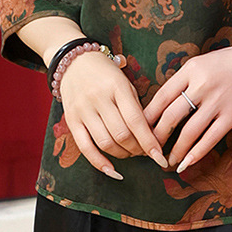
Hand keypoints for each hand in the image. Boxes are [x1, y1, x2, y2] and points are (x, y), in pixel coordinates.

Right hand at [58, 52, 168, 180]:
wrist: (74, 60)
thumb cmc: (106, 73)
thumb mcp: (125, 82)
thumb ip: (135, 107)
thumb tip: (149, 137)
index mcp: (117, 86)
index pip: (136, 120)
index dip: (149, 141)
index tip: (160, 157)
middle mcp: (99, 98)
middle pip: (122, 134)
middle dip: (138, 149)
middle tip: (146, 152)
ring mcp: (83, 109)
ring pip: (106, 142)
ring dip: (123, 154)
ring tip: (131, 153)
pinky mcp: (71, 119)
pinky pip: (85, 147)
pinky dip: (99, 162)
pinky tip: (112, 170)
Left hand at [143, 36, 231, 173]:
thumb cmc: (231, 61)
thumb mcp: (203, 62)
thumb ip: (185, 80)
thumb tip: (164, 103)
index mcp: (190, 69)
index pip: (161, 97)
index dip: (148, 117)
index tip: (138, 130)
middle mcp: (201, 85)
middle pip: (171, 117)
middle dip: (157, 137)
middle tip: (149, 151)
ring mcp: (218, 101)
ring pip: (189, 132)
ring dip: (176, 150)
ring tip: (168, 161)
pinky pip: (210, 138)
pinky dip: (196, 154)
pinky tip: (186, 163)